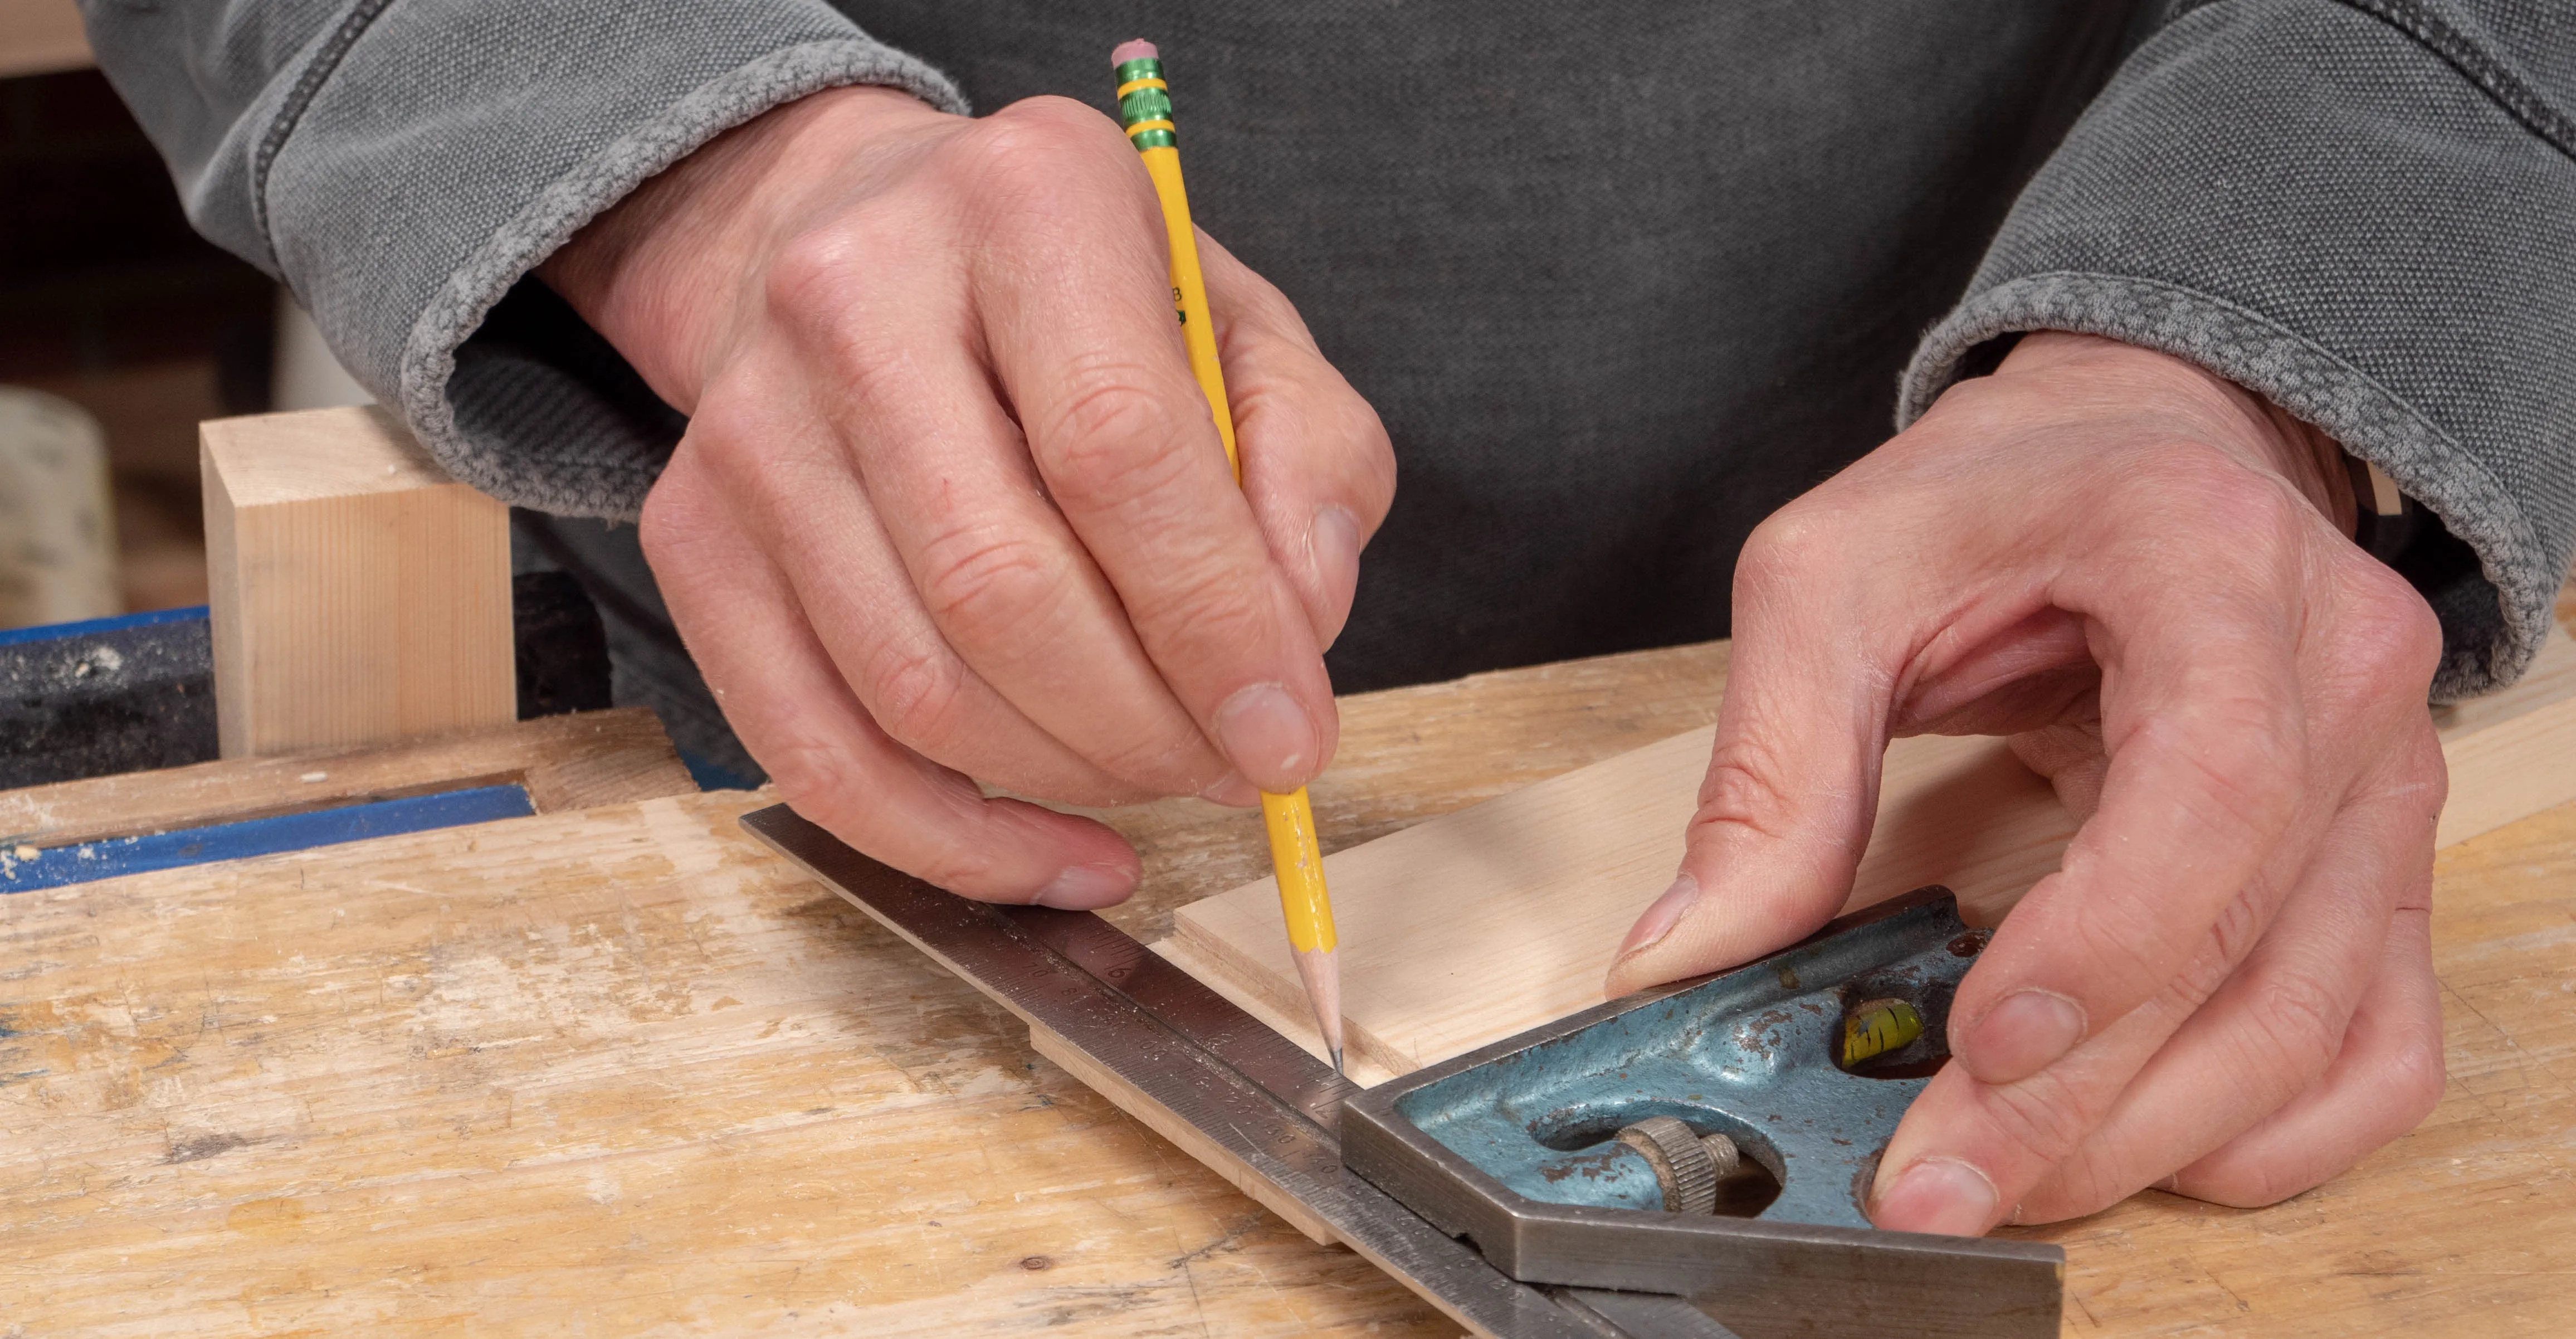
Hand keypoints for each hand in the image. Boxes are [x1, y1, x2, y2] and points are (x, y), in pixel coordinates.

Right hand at [541, 88, 1393, 904]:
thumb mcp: (1243, 332)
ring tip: (1159, 773)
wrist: (870, 243)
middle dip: (1146, 726)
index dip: (1218, 626)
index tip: (1292, 735)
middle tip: (1233, 766)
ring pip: (913, 688)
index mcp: (1027, 202)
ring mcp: (751, 423)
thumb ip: (1308, 463)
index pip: (1121, 454)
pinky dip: (953, 843)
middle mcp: (856, 295)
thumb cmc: (1086, 306)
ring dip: (1066, 780)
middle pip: (1003, 589)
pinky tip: (1062, 855)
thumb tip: (1296, 631)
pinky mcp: (691, 533)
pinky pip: (813, 751)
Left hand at [1606, 332, 2446, 1231]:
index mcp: (2209, 565)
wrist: (2139, 443)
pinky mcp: (2378, 861)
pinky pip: (2377, 1038)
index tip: (1986, 1040)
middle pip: (2246, 940)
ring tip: (1993, 1183)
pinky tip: (2141, 1151)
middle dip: (2079, 1097)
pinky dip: (2271, 1129)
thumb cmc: (1997, 490)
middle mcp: (2340, 674)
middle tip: (1931, 1183)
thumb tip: (1682, 954)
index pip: (2215, 784)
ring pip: (2314, 1020)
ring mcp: (2384, 779)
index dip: (2111, 936)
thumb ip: (1768, 766)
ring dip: (2151, 1138)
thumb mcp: (1831, 577)